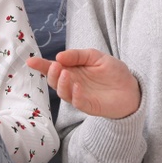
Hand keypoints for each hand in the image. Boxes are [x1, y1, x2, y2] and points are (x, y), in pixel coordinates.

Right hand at [26, 49, 141, 118]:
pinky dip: (75, 95)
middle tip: (55, 66)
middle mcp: (72, 84)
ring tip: (65, 73)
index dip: (41, 65)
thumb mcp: (96, 57)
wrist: (131, 89)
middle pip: (54, 81)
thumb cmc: (113, 72)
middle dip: (51, 74)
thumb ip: (78, 55)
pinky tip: (77, 86)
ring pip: (63, 93)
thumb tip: (58, 56)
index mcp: (72, 70)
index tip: (30, 61)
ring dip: (61, 84)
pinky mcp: (89, 106)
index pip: (53, 68)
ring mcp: (79, 96)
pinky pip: (78, 103)